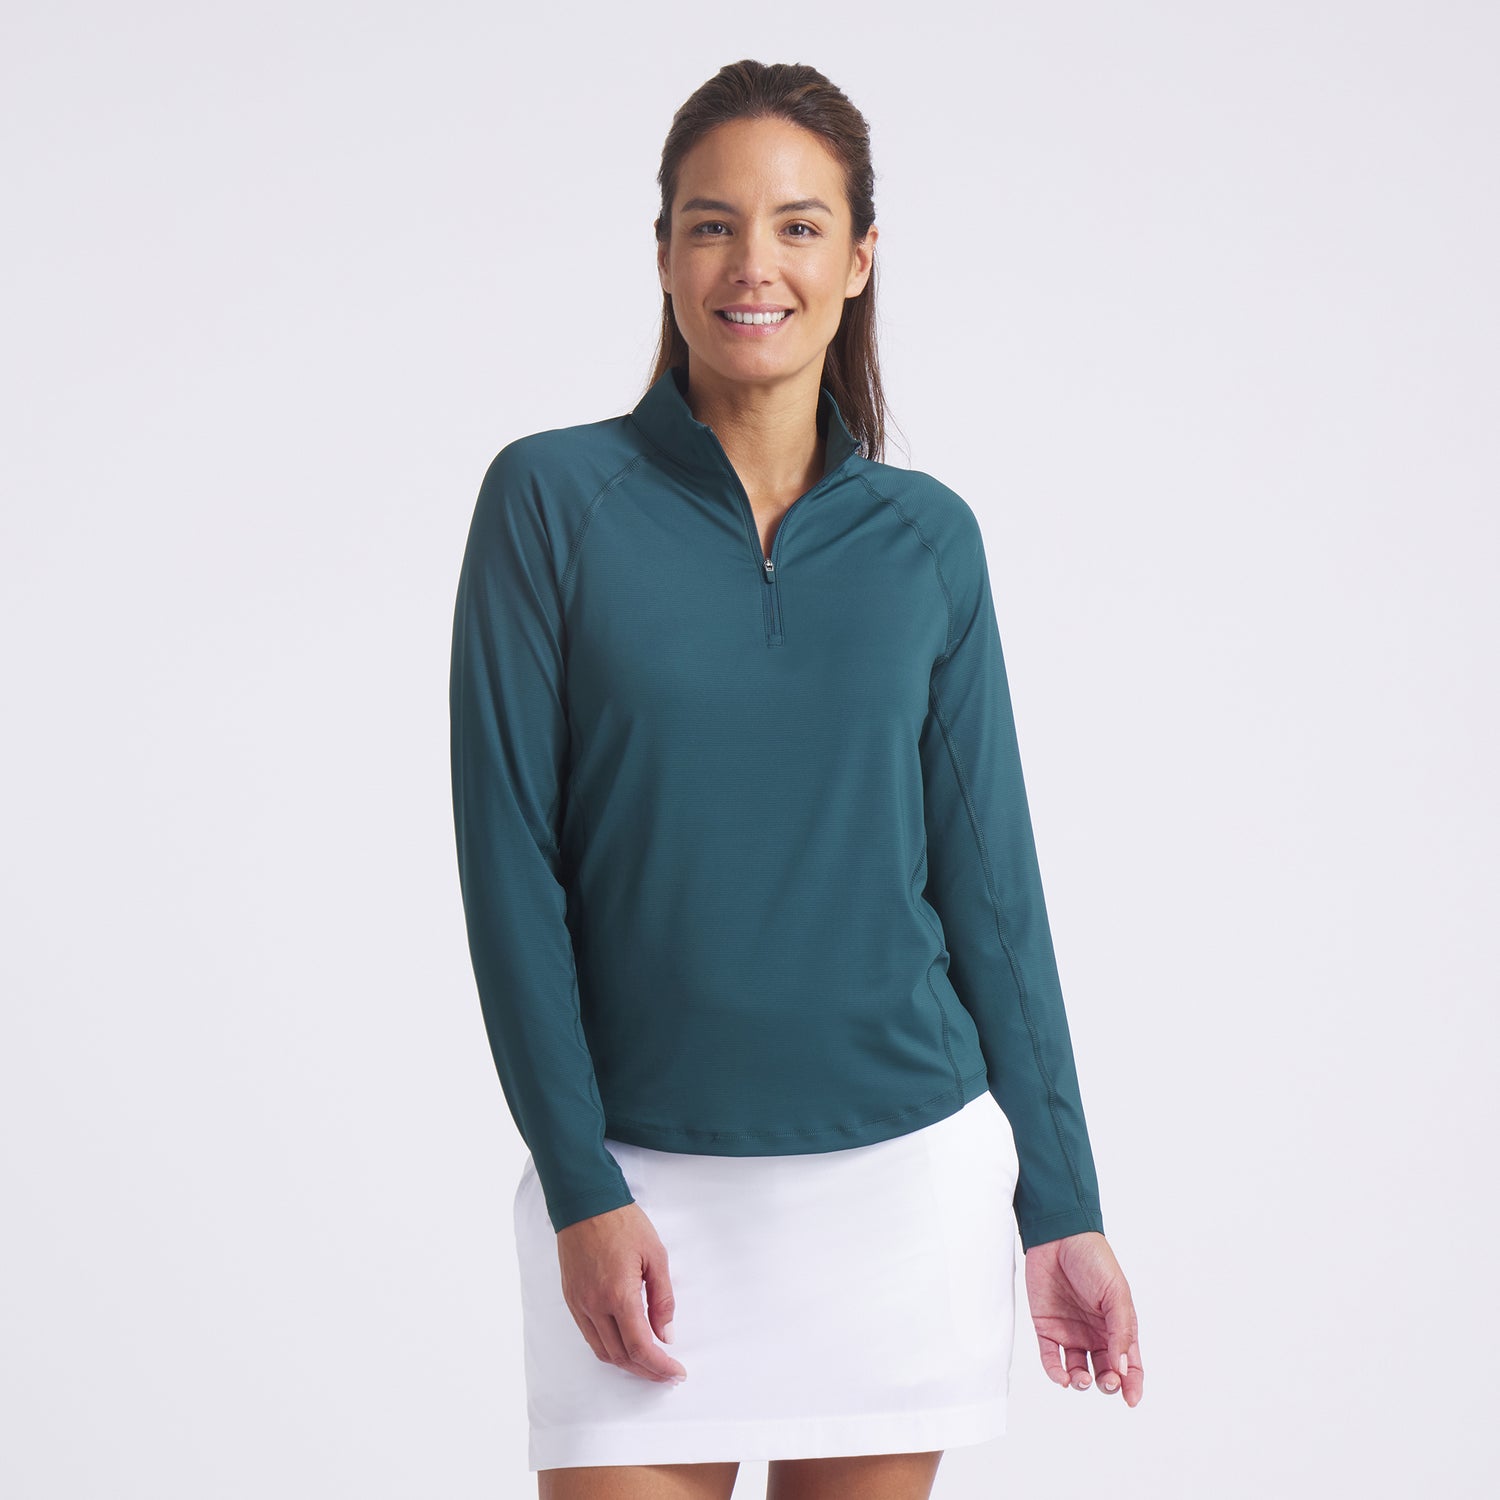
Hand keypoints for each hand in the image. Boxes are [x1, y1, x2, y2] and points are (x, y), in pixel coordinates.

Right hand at [556, 1201, 686, 1384]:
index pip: (640, 1347)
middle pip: (621, 1356)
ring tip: (649, 1364)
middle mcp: (594, 1305)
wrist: (585, 1202)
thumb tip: (667, 1335)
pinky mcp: (571, 1299)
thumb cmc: (622, 1223)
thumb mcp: (655, 1255)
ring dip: (627, 1364)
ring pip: (602, 1351)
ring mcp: (579, 1304)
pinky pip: (589, 1336)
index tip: (676, 1372)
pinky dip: (609, 1349)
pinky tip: (625, 1344)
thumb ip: (663, 1298)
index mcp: (619, 1295)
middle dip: (646, 1370)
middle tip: (667, 1373)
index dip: (660, 1366)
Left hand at [1024, 1231, 1142, 1405]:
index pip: (1130, 1364)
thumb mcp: (1116, 1293)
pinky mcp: (1046, 1327)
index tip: (1131, 1399)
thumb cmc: (1093, 1259)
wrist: (1058, 1236)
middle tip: (1107, 1381)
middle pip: (1105, 1372)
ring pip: (1078, 1371)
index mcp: (1118, 1326)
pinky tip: (1062, 1376)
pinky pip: (1051, 1358)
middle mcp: (1095, 1333)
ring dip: (1081, 1383)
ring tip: (1081, 1379)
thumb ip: (1120, 1330)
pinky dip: (1055, 1373)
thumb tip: (1122, 1367)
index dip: (1133, 1384)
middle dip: (1108, 1384)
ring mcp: (1070, 1332)